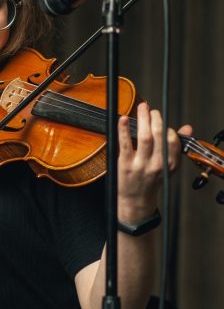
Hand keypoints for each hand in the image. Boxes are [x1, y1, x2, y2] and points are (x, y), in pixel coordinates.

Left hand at [117, 103, 191, 221]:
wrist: (136, 200)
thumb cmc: (151, 180)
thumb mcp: (168, 165)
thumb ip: (176, 146)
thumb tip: (187, 128)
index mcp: (170, 164)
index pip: (172, 140)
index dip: (166, 127)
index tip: (159, 118)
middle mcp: (158, 164)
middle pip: (159, 136)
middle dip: (155, 119)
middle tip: (149, 109)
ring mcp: (141, 165)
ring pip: (145, 138)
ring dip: (143, 120)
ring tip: (141, 108)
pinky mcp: (125, 165)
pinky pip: (125, 144)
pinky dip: (123, 130)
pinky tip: (122, 119)